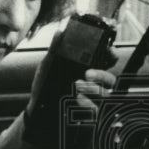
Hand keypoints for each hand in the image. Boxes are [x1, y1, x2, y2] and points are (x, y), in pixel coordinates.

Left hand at [23, 33, 117, 148]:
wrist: (36, 110)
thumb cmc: (44, 88)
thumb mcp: (47, 66)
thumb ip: (55, 50)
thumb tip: (60, 32)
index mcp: (87, 70)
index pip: (108, 62)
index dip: (112, 56)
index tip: (109, 52)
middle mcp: (93, 85)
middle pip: (110, 80)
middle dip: (102, 75)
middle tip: (87, 74)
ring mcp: (92, 101)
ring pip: (105, 95)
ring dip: (93, 89)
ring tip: (76, 85)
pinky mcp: (88, 116)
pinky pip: (96, 111)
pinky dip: (88, 104)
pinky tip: (78, 99)